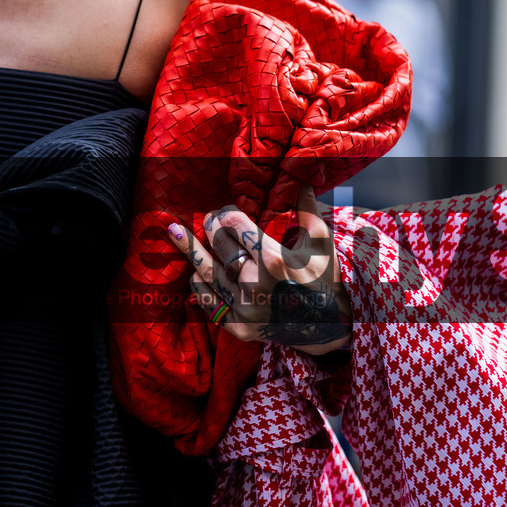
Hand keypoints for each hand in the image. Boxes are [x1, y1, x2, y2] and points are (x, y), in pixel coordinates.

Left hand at [167, 185, 352, 353]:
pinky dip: (199, 286)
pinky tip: (194, 272)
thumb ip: (307, 209)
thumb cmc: (326, 279)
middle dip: (210, 226)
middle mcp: (253, 283)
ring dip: (191, 251)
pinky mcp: (238, 327)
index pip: (234, 224)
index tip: (227, 210)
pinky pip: (209, 303)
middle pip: (218, 245)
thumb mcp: (321, 242)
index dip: (227, 213)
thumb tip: (300, 179)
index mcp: (273, 258)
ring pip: (206, 273)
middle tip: (208, 219)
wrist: (331, 327)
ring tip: (175, 233)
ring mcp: (244, 307)